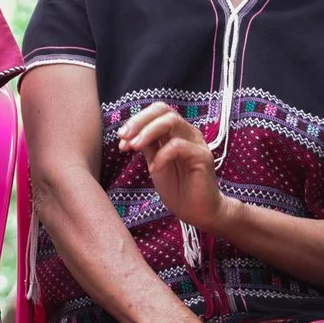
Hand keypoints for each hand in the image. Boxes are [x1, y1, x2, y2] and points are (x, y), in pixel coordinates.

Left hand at [119, 102, 225, 231]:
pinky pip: (178, 146)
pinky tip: (154, 169)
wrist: (197, 212)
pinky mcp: (202, 157)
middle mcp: (188, 132)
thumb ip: (147, 146)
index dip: (137, 120)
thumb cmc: (178, 188)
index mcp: (176, 132)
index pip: (157, 111)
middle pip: (164, 110)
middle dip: (139, 121)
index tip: (121, 137)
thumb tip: (127, 134)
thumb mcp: (155, 163)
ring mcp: (197, 143)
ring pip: (172, 122)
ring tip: (134, 148)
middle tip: (124, 138)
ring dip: (148, 132)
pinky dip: (161, 155)